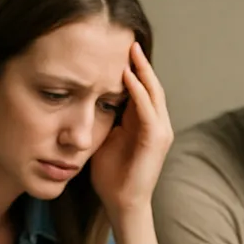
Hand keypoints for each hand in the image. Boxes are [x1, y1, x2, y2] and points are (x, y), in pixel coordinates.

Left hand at [90, 41, 173, 217]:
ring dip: (141, 71)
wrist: (121, 203)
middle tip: (127, 40)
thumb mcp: (103, 139)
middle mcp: (156, 122)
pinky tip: (126, 77)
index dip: (130, 68)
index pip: (140, 88)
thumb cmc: (110, 176)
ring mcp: (160, 130)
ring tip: (129, 51)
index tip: (116, 49)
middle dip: (139, 63)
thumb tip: (83, 101)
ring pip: (153, 92)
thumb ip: (101, 119)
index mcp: (143, 122)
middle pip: (150, 84)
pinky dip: (138, 92)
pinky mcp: (157, 139)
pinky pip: (148, 109)